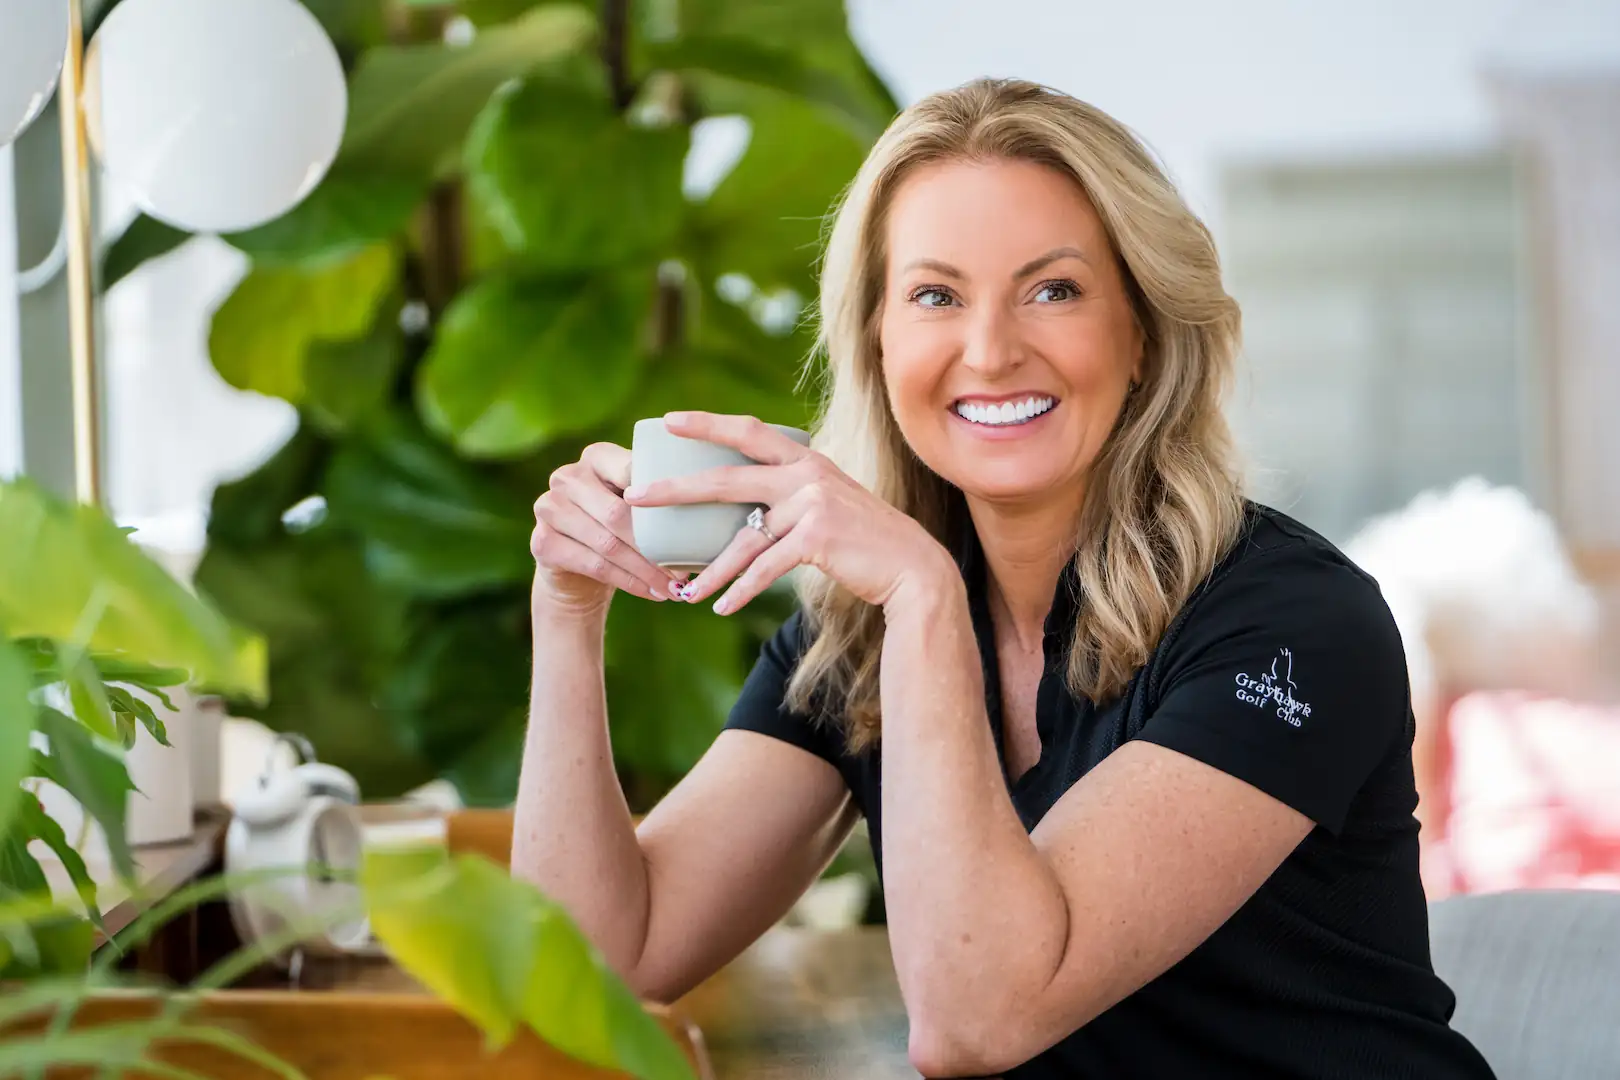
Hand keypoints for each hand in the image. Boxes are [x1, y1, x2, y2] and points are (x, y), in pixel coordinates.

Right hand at [531, 441, 679, 615]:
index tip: (693, 520)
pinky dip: (628, 582)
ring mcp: (548, 507)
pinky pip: (594, 565)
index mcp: (597, 456)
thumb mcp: (640, 504)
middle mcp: (567, 476)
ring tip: (675, 587)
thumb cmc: (623, 527)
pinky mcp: (541, 541)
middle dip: (655, 546)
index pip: (633, 470)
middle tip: (686, 571)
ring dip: (645, 570)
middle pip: (618, 513)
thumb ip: (664, 494)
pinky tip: (651, 593)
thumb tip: (716, 505)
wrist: (579, 565)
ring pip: (607, 544)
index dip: (663, 497)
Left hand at [621, 412, 957, 613]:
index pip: (748, 432)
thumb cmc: (863, 541)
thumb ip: (790, 499)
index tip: (668, 422)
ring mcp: (811, 504)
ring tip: (684, 591)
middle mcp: (806, 474)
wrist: (911, 566)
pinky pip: (765, 567)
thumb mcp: (827, 506)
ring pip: (743, 539)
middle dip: (676, 489)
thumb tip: (744, 516)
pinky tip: (721, 606)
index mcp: (805, 460)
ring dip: (710, 570)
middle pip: (727, 479)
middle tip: (636, 497)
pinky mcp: (817, 537)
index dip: (707, 424)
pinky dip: (741, 590)